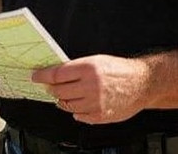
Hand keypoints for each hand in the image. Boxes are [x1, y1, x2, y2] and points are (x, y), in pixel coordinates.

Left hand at [32, 54, 147, 124]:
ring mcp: (95, 103)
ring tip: (66, 94)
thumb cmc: (120, 69)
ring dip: (62, 100)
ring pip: (67, 104)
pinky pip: (78, 116)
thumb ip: (77, 67)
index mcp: (89, 68)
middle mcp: (91, 86)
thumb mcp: (97, 60)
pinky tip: (80, 103)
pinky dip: (75, 110)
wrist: (141, 83)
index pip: (58, 74)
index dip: (43, 76)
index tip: (36, 76)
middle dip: (52, 88)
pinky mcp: (100, 116)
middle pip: (59, 90)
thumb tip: (57, 73)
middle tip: (50, 85)